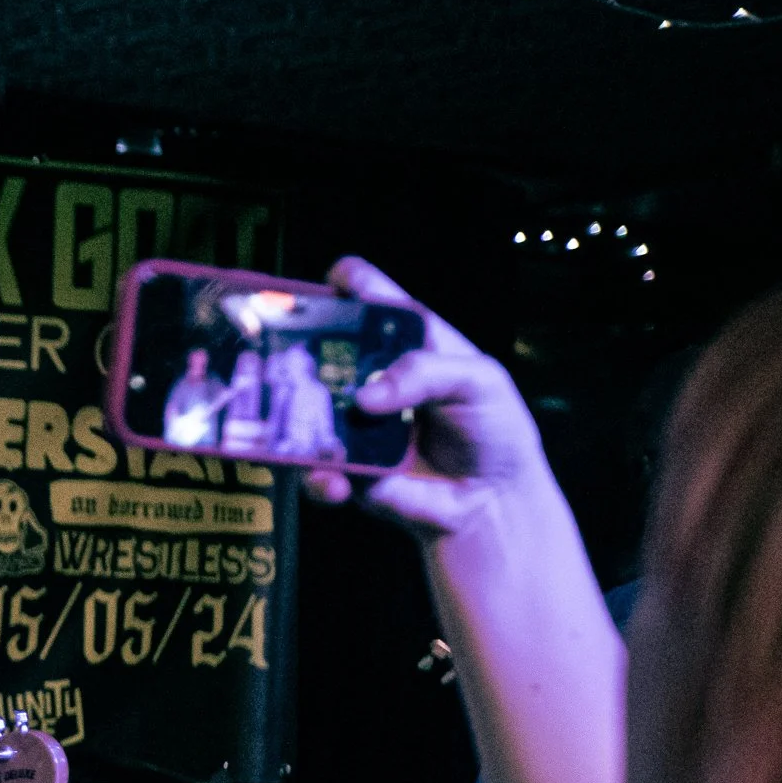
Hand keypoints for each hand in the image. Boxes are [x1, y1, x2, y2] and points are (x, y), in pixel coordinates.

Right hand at [302, 257, 553, 538]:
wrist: (493, 503)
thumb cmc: (496, 430)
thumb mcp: (479, 382)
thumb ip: (425, 373)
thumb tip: (366, 398)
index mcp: (412, 347)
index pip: (378, 304)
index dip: (354, 285)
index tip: (334, 279)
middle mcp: (377, 381)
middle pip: (329, 353)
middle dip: (303, 349)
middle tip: (285, 352)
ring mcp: (359, 426)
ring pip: (310, 412)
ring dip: (301, 419)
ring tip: (309, 430)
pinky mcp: (350, 469)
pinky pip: (319, 469)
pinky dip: (320, 476)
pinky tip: (334, 482)